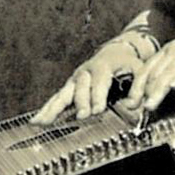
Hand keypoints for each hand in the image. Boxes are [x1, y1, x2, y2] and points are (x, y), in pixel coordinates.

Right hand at [32, 37, 150, 123]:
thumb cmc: (128, 64)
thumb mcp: (139, 70)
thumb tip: (134, 105)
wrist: (116, 52)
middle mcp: (85, 72)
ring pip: (62, 93)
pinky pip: (56, 99)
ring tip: (41, 121)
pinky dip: (46, 110)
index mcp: (102, 66)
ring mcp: (74, 80)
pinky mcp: (69, 88)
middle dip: (80, 101)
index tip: (97, 109)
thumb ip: (139, 88)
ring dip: (52, 108)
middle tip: (84, 115)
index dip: (97, 95)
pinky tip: (36, 122)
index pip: (99, 81)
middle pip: (79, 86)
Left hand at [129, 26, 174, 121]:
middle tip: (137, 110)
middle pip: (154, 73)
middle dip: (143, 93)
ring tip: (150, 106)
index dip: (136, 87)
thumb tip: (166, 100)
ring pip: (169, 73)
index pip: (146, 70)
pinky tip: (174, 86)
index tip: (130, 104)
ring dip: (158, 91)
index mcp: (168, 51)